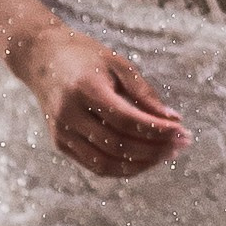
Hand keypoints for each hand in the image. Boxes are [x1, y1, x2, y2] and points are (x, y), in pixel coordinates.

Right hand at [17, 21, 190, 176]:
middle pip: (118, 145)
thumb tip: (173, 119)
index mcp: (86, 88)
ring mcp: (62, 132)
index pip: (127, 120)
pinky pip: (95, 165)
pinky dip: (122, 168)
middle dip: (155, 149)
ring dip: (141, 164)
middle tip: (181, 144)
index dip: (157, 130)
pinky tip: (144, 159)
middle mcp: (70, 114)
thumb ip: (144, 93)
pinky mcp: (60, 143)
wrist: (42, 58)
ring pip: (106, 163)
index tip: (182, 132)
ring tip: (166, 154)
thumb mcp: (118, 63)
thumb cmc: (86, 57)